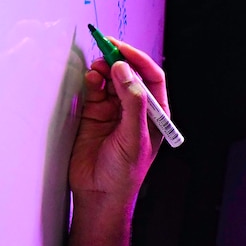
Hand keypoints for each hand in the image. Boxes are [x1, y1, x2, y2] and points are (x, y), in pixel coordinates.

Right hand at [68, 38, 170, 207]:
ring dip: (104, 70)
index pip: (151, 78)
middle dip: (119, 61)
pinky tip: (91, 79)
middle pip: (129, 75)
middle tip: (106, 50)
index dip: (138, 60)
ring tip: (97, 67)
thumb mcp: (134, 137)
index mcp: (155, 115)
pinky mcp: (94, 116)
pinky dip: (92, 82)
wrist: (99, 195)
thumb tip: (125, 71)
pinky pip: (94, 91)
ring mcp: (114, 112)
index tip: (122, 50)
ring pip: (110, 80)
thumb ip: (131, 103)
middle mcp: (135, 110)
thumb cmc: (124, 175)